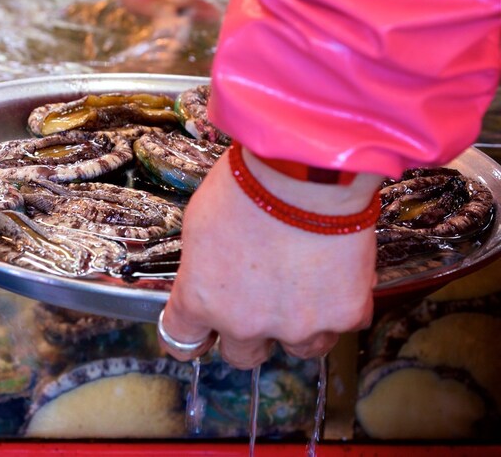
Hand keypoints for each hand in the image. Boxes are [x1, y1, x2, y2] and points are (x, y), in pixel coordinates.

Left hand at [159, 149, 382, 368]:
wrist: (308, 171)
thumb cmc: (248, 184)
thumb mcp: (200, 223)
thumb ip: (204, 265)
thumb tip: (212, 274)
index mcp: (201, 300)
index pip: (182, 341)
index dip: (192, 337)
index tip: (200, 333)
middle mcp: (245, 323)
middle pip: (242, 356)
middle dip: (249, 333)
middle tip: (261, 301)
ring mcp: (297, 325)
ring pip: (299, 348)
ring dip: (299, 326)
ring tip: (305, 285)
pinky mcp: (344, 315)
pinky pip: (342, 324)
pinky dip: (340, 304)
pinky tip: (335, 274)